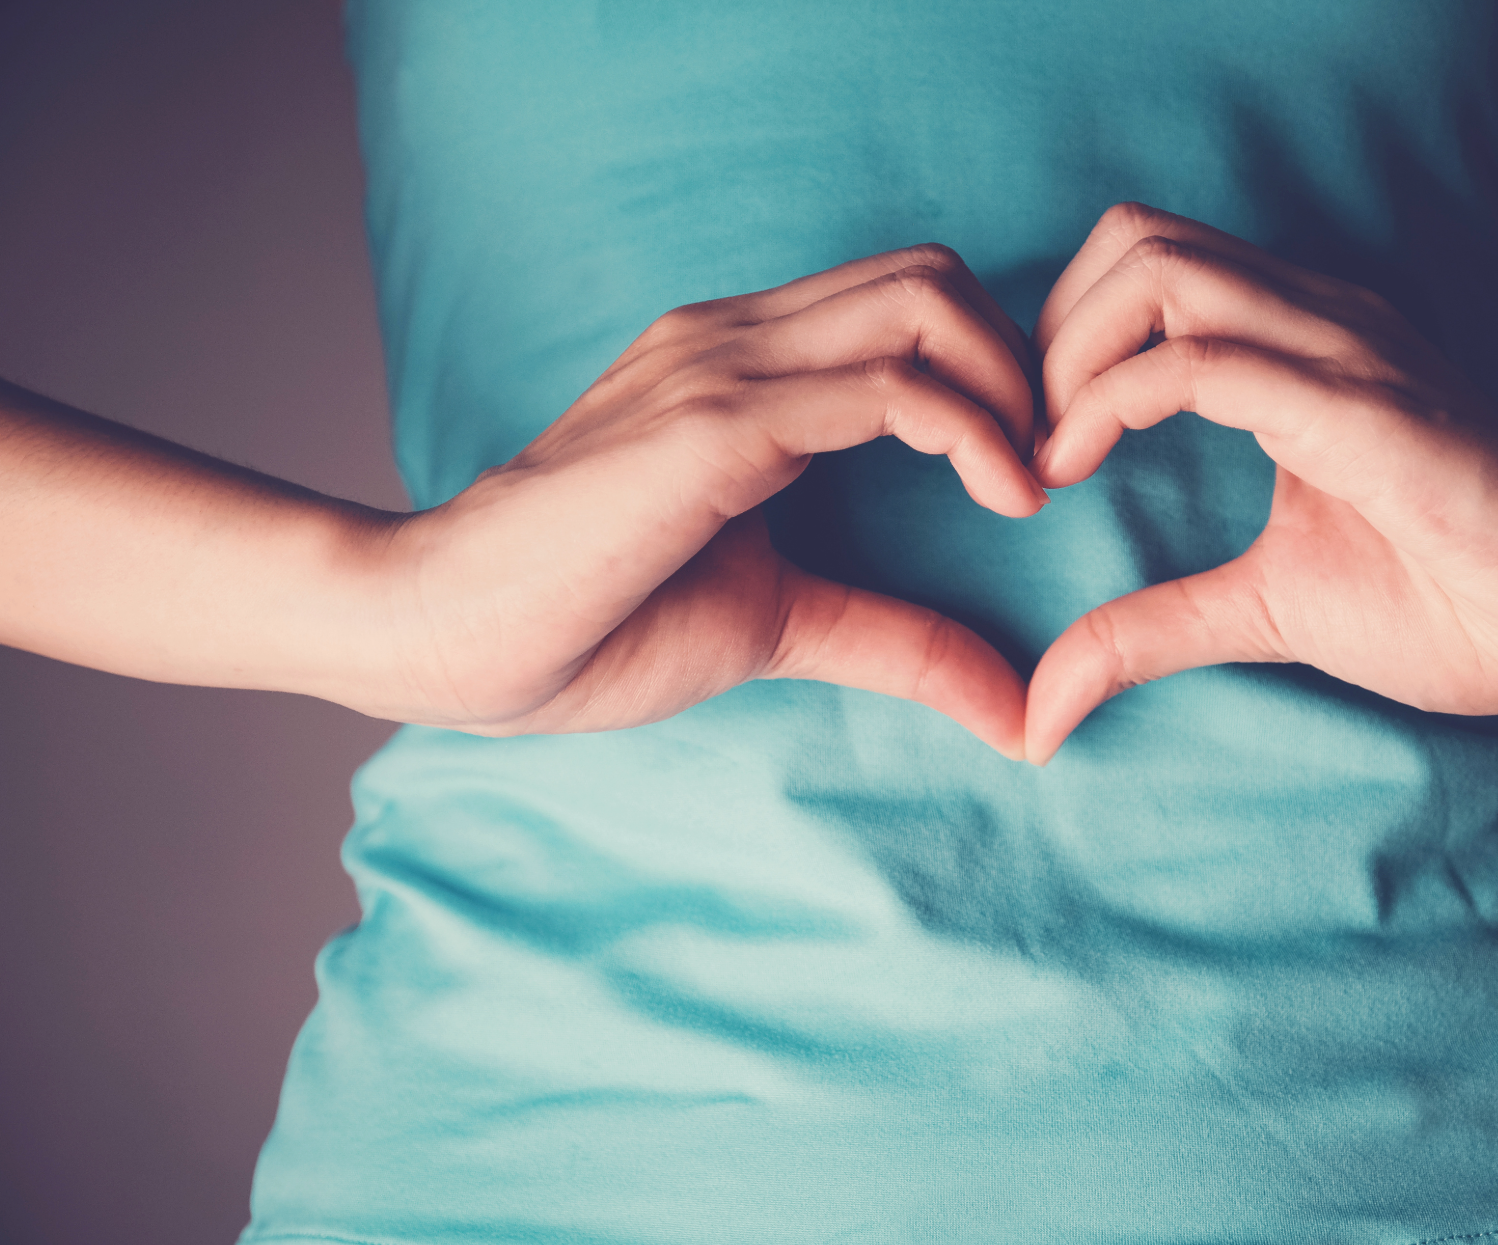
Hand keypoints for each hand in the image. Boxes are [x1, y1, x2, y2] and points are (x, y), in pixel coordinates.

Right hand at [382, 244, 1047, 755]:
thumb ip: (896, 641)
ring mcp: (724, 369)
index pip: (907, 299)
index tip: (1032, 468)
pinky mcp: (716, 425)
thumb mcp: (778, 623)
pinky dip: (973, 431)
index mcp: (744, 367)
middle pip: (935, 276)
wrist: (445, 635)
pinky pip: (889, 389)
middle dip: (1024, 362)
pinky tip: (1005, 498)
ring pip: (925, 306)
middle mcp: (737, 339)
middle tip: (1049, 464)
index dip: (995, 367)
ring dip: (1014, 387)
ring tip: (1032, 483)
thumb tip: (1015, 712)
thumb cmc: (588, 622)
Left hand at [1023, 204, 1497, 762]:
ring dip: (1068, 355)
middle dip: (1048, 330)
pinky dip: (1112, 401)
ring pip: (1158, 271)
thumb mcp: (1261, 611)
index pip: (1143, 266)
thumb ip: (1146, 633)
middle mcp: (1316, 322)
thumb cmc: (1453, 602)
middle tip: (1029, 441)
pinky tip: (1077, 468)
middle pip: (1132, 238)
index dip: (1059, 342)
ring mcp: (1343, 352)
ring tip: (1051, 455)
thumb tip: (1040, 712)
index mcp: (1296, 346)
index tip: (1034, 451)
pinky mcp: (1364, 409)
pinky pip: (1207, 360)